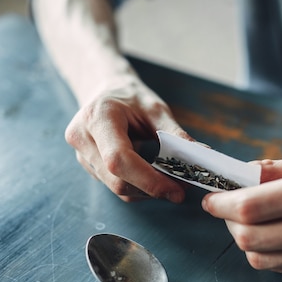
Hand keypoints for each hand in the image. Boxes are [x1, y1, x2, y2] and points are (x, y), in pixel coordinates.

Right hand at [65, 78, 190, 201]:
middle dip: (152, 189)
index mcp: (98, 118)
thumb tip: (199, 155)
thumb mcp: (155, 108)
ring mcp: (82, 155)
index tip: (176, 190)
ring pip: (116, 188)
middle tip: (181, 189)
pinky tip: (152, 177)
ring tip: (170, 181)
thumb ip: (174, 133)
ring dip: (147, 191)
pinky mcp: (88, 166)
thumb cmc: (131, 97)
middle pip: (117, 180)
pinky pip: (114, 186)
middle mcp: (83, 138)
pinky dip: (138, 187)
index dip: (148, 180)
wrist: (106, 91)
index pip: (119, 159)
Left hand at [202, 154, 281, 278]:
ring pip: (261, 259)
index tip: (212, 199)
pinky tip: (274, 235)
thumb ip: (279, 169)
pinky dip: (268, 253)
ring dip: (246, 240)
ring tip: (252, 222)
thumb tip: (242, 173)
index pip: (251, 206)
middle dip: (229, 222)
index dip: (222, 204)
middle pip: (249, 237)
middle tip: (230, 208)